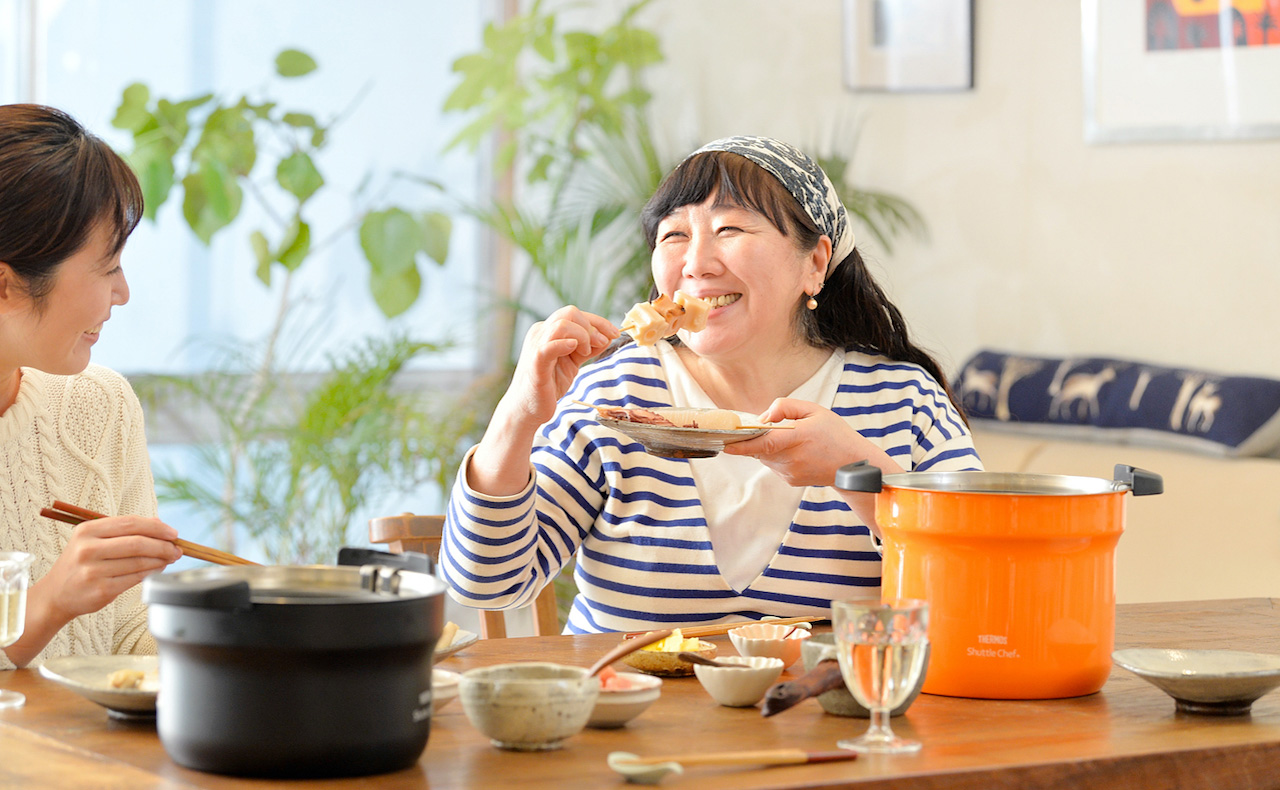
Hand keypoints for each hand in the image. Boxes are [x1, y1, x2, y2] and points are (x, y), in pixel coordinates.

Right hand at [36, 515, 181, 621]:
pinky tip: (157, 570)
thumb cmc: (82, 564)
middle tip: (177, 549)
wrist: (56, 594)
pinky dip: (151, 573)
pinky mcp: (101, 590)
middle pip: (137, 543)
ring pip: (139, 562)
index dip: (157, 527)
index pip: (130, 523)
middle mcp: (88, 549)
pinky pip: (134, 579)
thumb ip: (124, 531)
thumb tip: (160, 524)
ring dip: (160, 560)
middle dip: (163, 546)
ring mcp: (93, 570)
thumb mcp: (94, 540)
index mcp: (87, 530)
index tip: (173, 533)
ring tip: (169, 559)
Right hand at [501, 306, 618, 428]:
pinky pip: (548, 347)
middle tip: (602, 343)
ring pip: (561, 324)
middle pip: (570, 313)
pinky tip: (574, 348)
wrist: (527, 409)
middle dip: (593, 326)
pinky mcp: (536, 363)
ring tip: (586, 352)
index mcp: (548, 331)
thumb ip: (586, 349)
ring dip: (582, 335)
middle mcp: (540, 334)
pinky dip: (563, 344)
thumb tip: (606, 337)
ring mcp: (536, 346)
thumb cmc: (548, 385)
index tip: (615, 333)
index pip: (575, 314)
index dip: (598, 321)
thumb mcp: (572, 363)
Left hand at [724, 399, 903, 537]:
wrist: (853, 464)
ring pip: (765, 457)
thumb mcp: (814, 410)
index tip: (726, 445)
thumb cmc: (835, 434)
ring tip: (792, 440)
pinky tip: (797, 452)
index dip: (744, 445)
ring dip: (769, 447)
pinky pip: (774, 465)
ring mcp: (791, 472)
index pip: (766, 444)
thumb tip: (764, 417)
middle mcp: (793, 459)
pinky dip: (777, 456)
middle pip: (761, 448)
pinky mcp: (790, 480)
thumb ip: (786, 407)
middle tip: (772, 428)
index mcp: (800, 438)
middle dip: (759, 438)